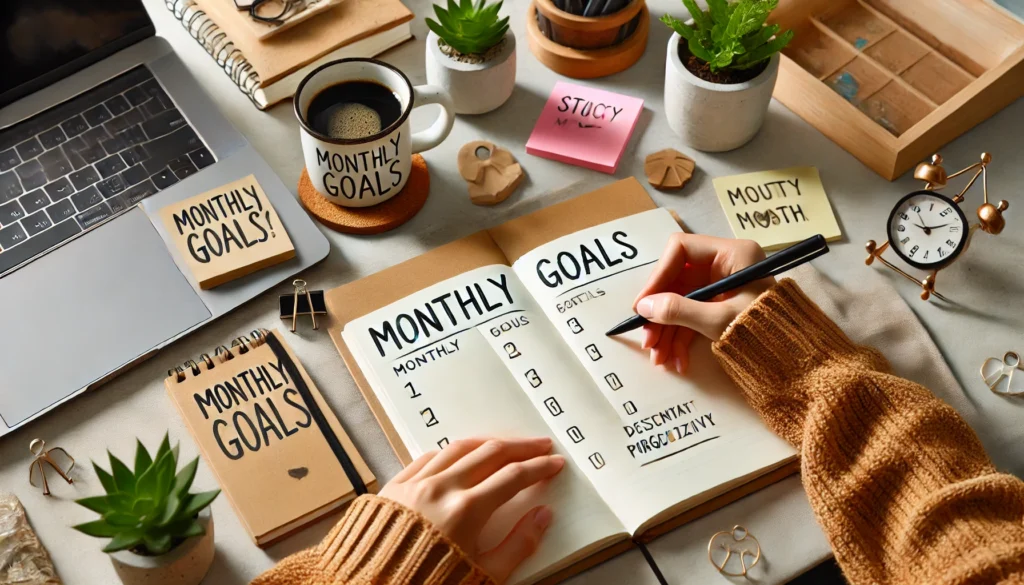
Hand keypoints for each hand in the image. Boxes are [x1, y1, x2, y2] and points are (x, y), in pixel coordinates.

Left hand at [379, 437, 564, 582]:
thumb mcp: (484, 576)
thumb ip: (519, 545)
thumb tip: (543, 516)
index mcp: (467, 511)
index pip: (514, 477)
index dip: (539, 468)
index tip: (554, 464)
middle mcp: (442, 488)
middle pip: (491, 453)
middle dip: (521, 447)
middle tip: (540, 446)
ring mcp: (416, 483)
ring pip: (459, 447)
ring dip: (488, 442)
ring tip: (506, 444)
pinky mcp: (395, 486)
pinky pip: (428, 457)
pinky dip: (451, 451)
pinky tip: (461, 453)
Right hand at [632, 233, 774, 373]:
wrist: (798, 360)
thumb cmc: (765, 331)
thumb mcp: (719, 320)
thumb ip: (679, 311)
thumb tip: (643, 307)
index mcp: (732, 254)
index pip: (681, 250)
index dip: (658, 276)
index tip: (643, 304)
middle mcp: (725, 265)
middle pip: (677, 280)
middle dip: (661, 313)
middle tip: (647, 339)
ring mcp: (722, 286)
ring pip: (682, 302)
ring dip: (668, 330)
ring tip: (659, 358)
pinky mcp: (721, 305)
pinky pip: (693, 316)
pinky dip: (682, 338)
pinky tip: (677, 360)